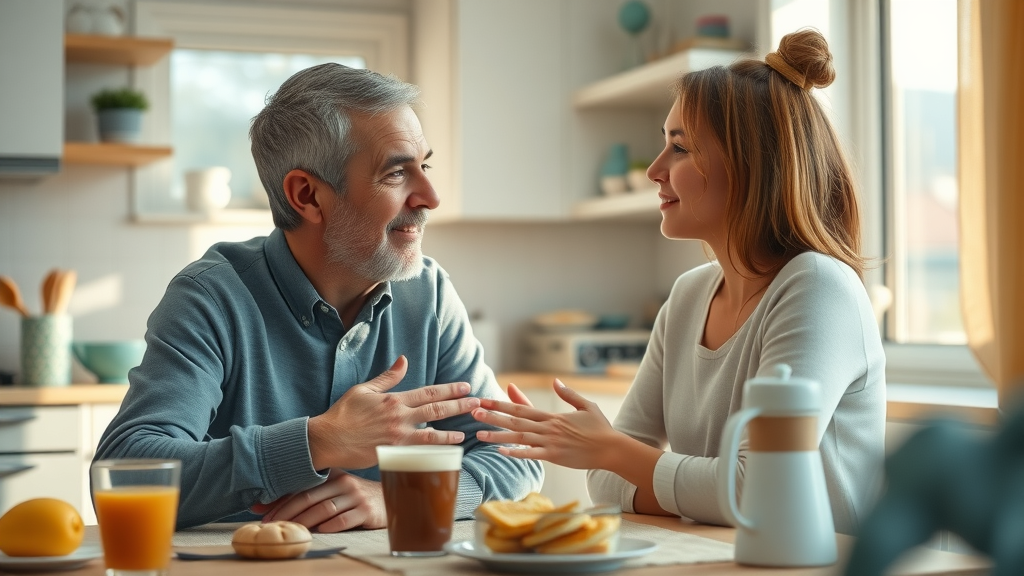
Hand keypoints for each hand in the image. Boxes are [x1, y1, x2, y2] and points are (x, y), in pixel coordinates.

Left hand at [254, 470, 385, 532]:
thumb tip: (263, 505)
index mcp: (331, 474)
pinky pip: (344, 520)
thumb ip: (304, 494)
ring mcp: (356, 496)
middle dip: (286, 513)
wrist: (388, 500)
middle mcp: (343, 482)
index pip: (301, 486)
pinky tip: (319, 531)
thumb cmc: (353, 497)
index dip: (280, 499)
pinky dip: (330, 526)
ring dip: (303, 522)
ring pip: (324, 509)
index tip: (261, 512)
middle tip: (270, 526)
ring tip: (289, 532)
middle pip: (309, 497)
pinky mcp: (367, 511)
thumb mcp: (332, 490)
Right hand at [307, 355, 480, 469]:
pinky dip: (433, 453)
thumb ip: (388, 377)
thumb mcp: (364, 389)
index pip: (429, 393)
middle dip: (459, 406)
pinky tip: (445, 454)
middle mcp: (399, 418)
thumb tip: (404, 360)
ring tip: (466, 431)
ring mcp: (397, 438)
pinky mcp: (392, 454)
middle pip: (436, 411)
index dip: (449, 390)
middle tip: (476, 403)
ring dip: (451, 433)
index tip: (465, 387)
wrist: (327, 439)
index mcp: (394, 400)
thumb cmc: (343, 413)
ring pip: (432, 435)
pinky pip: (418, 454)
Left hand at [473, 379, 617, 469]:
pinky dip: (517, 453)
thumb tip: (555, 381)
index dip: (501, 403)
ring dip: (498, 436)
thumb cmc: (600, 428)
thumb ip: (568, 394)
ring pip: (519, 438)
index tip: (484, 399)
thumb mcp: (586, 405)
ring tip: (479, 433)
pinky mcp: (555, 457)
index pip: (521, 408)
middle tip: (473, 410)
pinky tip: (501, 452)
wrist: (612, 448)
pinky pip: (532, 455)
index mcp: (552, 416)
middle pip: (515, 420)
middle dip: (493, 415)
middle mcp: (548, 428)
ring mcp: (550, 443)